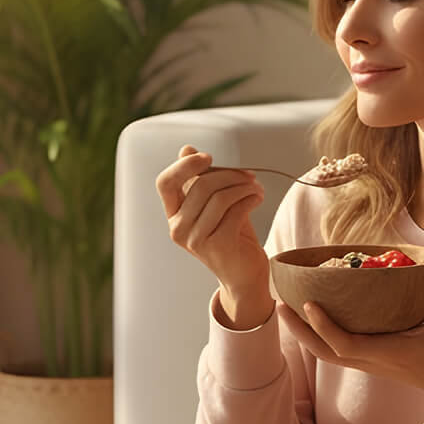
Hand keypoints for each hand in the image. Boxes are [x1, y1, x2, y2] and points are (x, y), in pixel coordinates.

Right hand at [156, 144, 268, 300]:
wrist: (244, 274)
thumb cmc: (230, 235)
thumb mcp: (213, 204)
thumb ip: (200, 180)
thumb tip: (185, 149)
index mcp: (173, 214)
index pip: (165, 182)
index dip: (185, 165)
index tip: (208, 157)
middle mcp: (178, 228)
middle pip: (201, 185)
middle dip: (230, 174)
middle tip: (249, 176)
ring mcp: (196, 240)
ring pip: (220, 197)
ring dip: (244, 187)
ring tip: (256, 189)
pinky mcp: (218, 246)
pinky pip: (235, 210)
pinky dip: (250, 199)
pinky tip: (257, 199)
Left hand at [278, 254, 423, 417]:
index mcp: (387, 353)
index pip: (345, 345)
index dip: (324, 327)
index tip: (309, 304)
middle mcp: (371, 361)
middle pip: (323, 352)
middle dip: (299, 331)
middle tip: (280, 305)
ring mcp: (367, 364)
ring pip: (324, 354)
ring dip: (303, 334)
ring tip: (286, 310)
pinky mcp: (367, 362)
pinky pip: (333, 351)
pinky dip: (316, 336)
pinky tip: (309, 318)